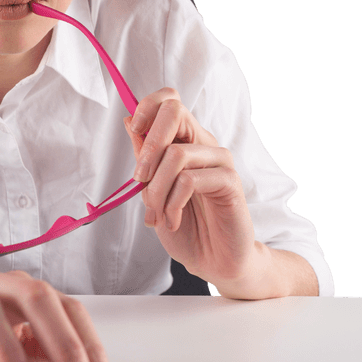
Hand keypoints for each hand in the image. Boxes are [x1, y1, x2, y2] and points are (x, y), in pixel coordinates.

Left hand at [124, 87, 258, 286]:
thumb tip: (130, 121)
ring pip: (176, 153)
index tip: (135, 131)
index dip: (147, 106)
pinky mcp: (230, 182)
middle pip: (175, 111)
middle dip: (148, 145)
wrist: (212, 260)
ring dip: (156, 189)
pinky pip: (190, 180)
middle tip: (139, 179)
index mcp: (185, 141)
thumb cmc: (183, 224)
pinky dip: (171, 203)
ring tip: (155, 213)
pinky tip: (170, 220)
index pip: (169, 101)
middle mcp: (203, 144)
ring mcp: (220, 161)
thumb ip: (145, 157)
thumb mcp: (152, 189)